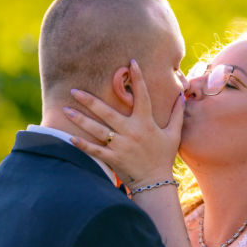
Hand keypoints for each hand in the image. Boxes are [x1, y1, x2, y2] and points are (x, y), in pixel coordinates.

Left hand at [64, 59, 184, 186]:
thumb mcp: (173, 134)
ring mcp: (120, 146)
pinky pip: (94, 150)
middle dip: (90, 100)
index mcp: (146, 123)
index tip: (131, 63)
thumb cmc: (163, 156)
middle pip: (107, 112)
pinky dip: (81, 144)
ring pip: (97, 130)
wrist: (155, 183)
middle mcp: (131, 132)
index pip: (142, 96)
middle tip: (74, 90)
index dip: (138, 78)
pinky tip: (69, 136)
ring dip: (80, 119)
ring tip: (65, 109)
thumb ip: (176, 114)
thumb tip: (181, 95)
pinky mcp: (112, 158)